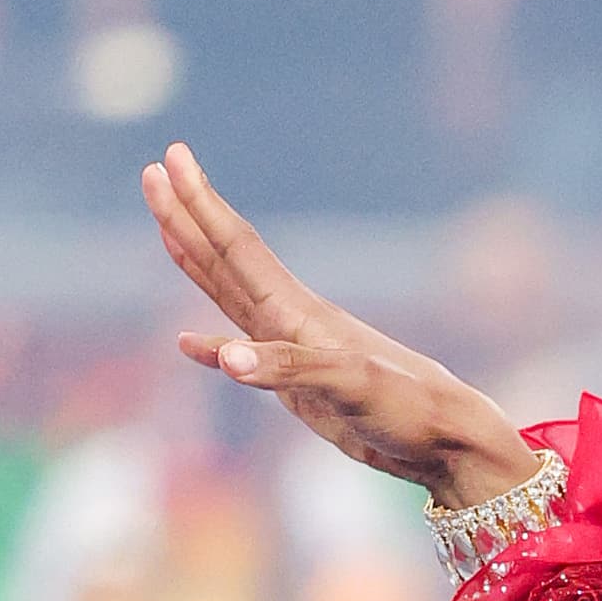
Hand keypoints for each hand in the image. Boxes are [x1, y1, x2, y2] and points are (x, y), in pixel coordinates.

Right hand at [141, 141, 538, 506]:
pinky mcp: (300, 386)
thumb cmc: (409, 407)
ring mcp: (294, 351)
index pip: (239, 247)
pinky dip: (211, 345)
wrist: (449, 443)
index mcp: (300, 312)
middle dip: (189, 217)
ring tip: (166, 226)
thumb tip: (223, 357)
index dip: (202, 205)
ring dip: (196, 262)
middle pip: (227, 259)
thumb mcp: (349, 384)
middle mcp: (292, 321)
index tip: (171, 158)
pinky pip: (242, 354)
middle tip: (152, 170)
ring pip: (231, 296)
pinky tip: (187, 341)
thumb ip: (284, 368)